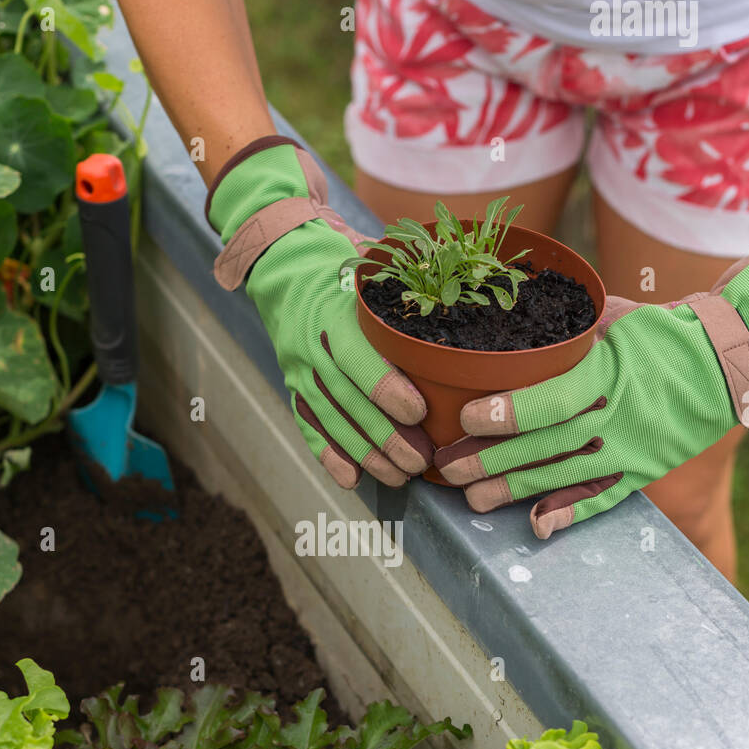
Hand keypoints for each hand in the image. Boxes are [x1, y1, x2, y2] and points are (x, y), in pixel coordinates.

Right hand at [207, 137, 432, 487]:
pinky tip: (352, 480)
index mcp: (334, 316)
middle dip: (385, 438)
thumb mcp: (372, 268)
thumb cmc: (345, 270)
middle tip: (421, 462)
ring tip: (399, 477)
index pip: (358, 359)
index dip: (387, 390)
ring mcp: (300, 371)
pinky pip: (308, 427)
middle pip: (348, 402)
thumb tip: (463, 286)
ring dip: (365, 455)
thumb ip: (407, 284)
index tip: (419, 413)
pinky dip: (328, 457)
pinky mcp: (294, 387)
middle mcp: (312, 347)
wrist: (286, 268)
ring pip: (331, 422)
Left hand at [435, 246, 748, 536]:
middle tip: (451, 469)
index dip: (507, 414)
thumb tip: (512, 326)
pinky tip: (538, 525)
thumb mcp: (617, 317)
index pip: (552, 399)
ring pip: (564, 476)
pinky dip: (570, 514)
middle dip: (492, 461)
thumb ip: (569, 330)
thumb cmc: (662, 333)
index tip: (469, 419)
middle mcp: (619, 415)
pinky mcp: (642, 472)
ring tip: (473, 500)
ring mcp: (632, 449)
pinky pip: (603, 498)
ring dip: (515, 491)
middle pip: (547, 445)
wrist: (726, 363)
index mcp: (610, 371)